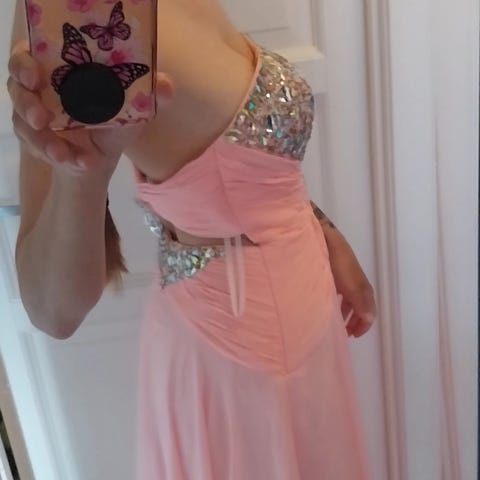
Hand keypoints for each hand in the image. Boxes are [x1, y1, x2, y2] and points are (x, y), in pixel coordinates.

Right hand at [7, 43, 173, 179]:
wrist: (100, 158)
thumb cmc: (114, 123)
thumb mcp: (133, 110)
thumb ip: (150, 96)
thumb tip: (167, 86)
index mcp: (60, 69)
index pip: (29, 55)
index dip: (24, 62)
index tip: (35, 75)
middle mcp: (40, 89)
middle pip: (17, 86)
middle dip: (25, 102)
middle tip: (40, 118)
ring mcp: (32, 115)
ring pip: (22, 123)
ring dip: (42, 141)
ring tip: (62, 156)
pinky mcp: (33, 141)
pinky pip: (35, 148)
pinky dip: (59, 158)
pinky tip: (79, 163)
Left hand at [323, 228, 376, 337]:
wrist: (322, 238)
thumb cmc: (337, 261)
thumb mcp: (350, 283)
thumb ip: (360, 301)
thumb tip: (370, 319)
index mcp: (363, 287)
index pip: (369, 311)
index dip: (364, 325)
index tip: (354, 336)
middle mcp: (356, 284)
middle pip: (360, 307)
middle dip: (355, 321)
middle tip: (345, 334)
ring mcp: (345, 279)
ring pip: (349, 301)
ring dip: (346, 314)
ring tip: (337, 324)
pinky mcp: (334, 274)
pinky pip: (340, 294)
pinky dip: (338, 304)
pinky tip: (329, 307)